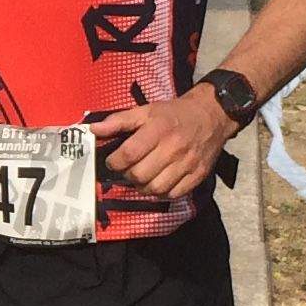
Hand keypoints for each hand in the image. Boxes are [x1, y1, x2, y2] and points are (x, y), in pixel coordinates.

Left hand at [97, 88, 241, 199]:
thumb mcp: (145, 111)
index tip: (114, 161)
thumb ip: (119, 121)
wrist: (212, 115)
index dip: (115, 162)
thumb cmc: (173, 114)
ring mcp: (187, 164)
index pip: (129, 154)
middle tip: (128, 169)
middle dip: (128, 175)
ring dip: (142, 187)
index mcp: (158, 130)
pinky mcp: (198, 175)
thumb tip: (93, 130)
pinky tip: (158, 182)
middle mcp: (173, 148)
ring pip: (155, 189)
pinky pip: (173, 194)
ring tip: (142, 177)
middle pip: (140, 175)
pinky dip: (161, 193)